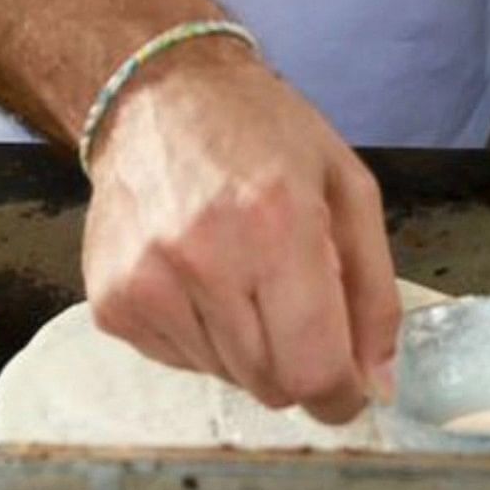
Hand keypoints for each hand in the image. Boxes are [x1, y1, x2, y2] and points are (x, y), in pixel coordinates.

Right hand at [80, 41, 402, 424]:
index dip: (341, 395)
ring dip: (248, 349)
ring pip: (225, 378)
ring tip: (241, 277)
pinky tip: (200, 280)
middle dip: (297, 364)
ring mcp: (147, 285)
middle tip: (294, 306)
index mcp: (277, 226)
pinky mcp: (111, 304)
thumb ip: (374, 292)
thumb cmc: (265, 135)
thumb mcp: (348, 188)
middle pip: (271, 385)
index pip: (312, 368)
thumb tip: (378, 385)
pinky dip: (202, 338)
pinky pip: (178, 361)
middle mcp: (204, 260)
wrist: (157, 95)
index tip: (348, 386)